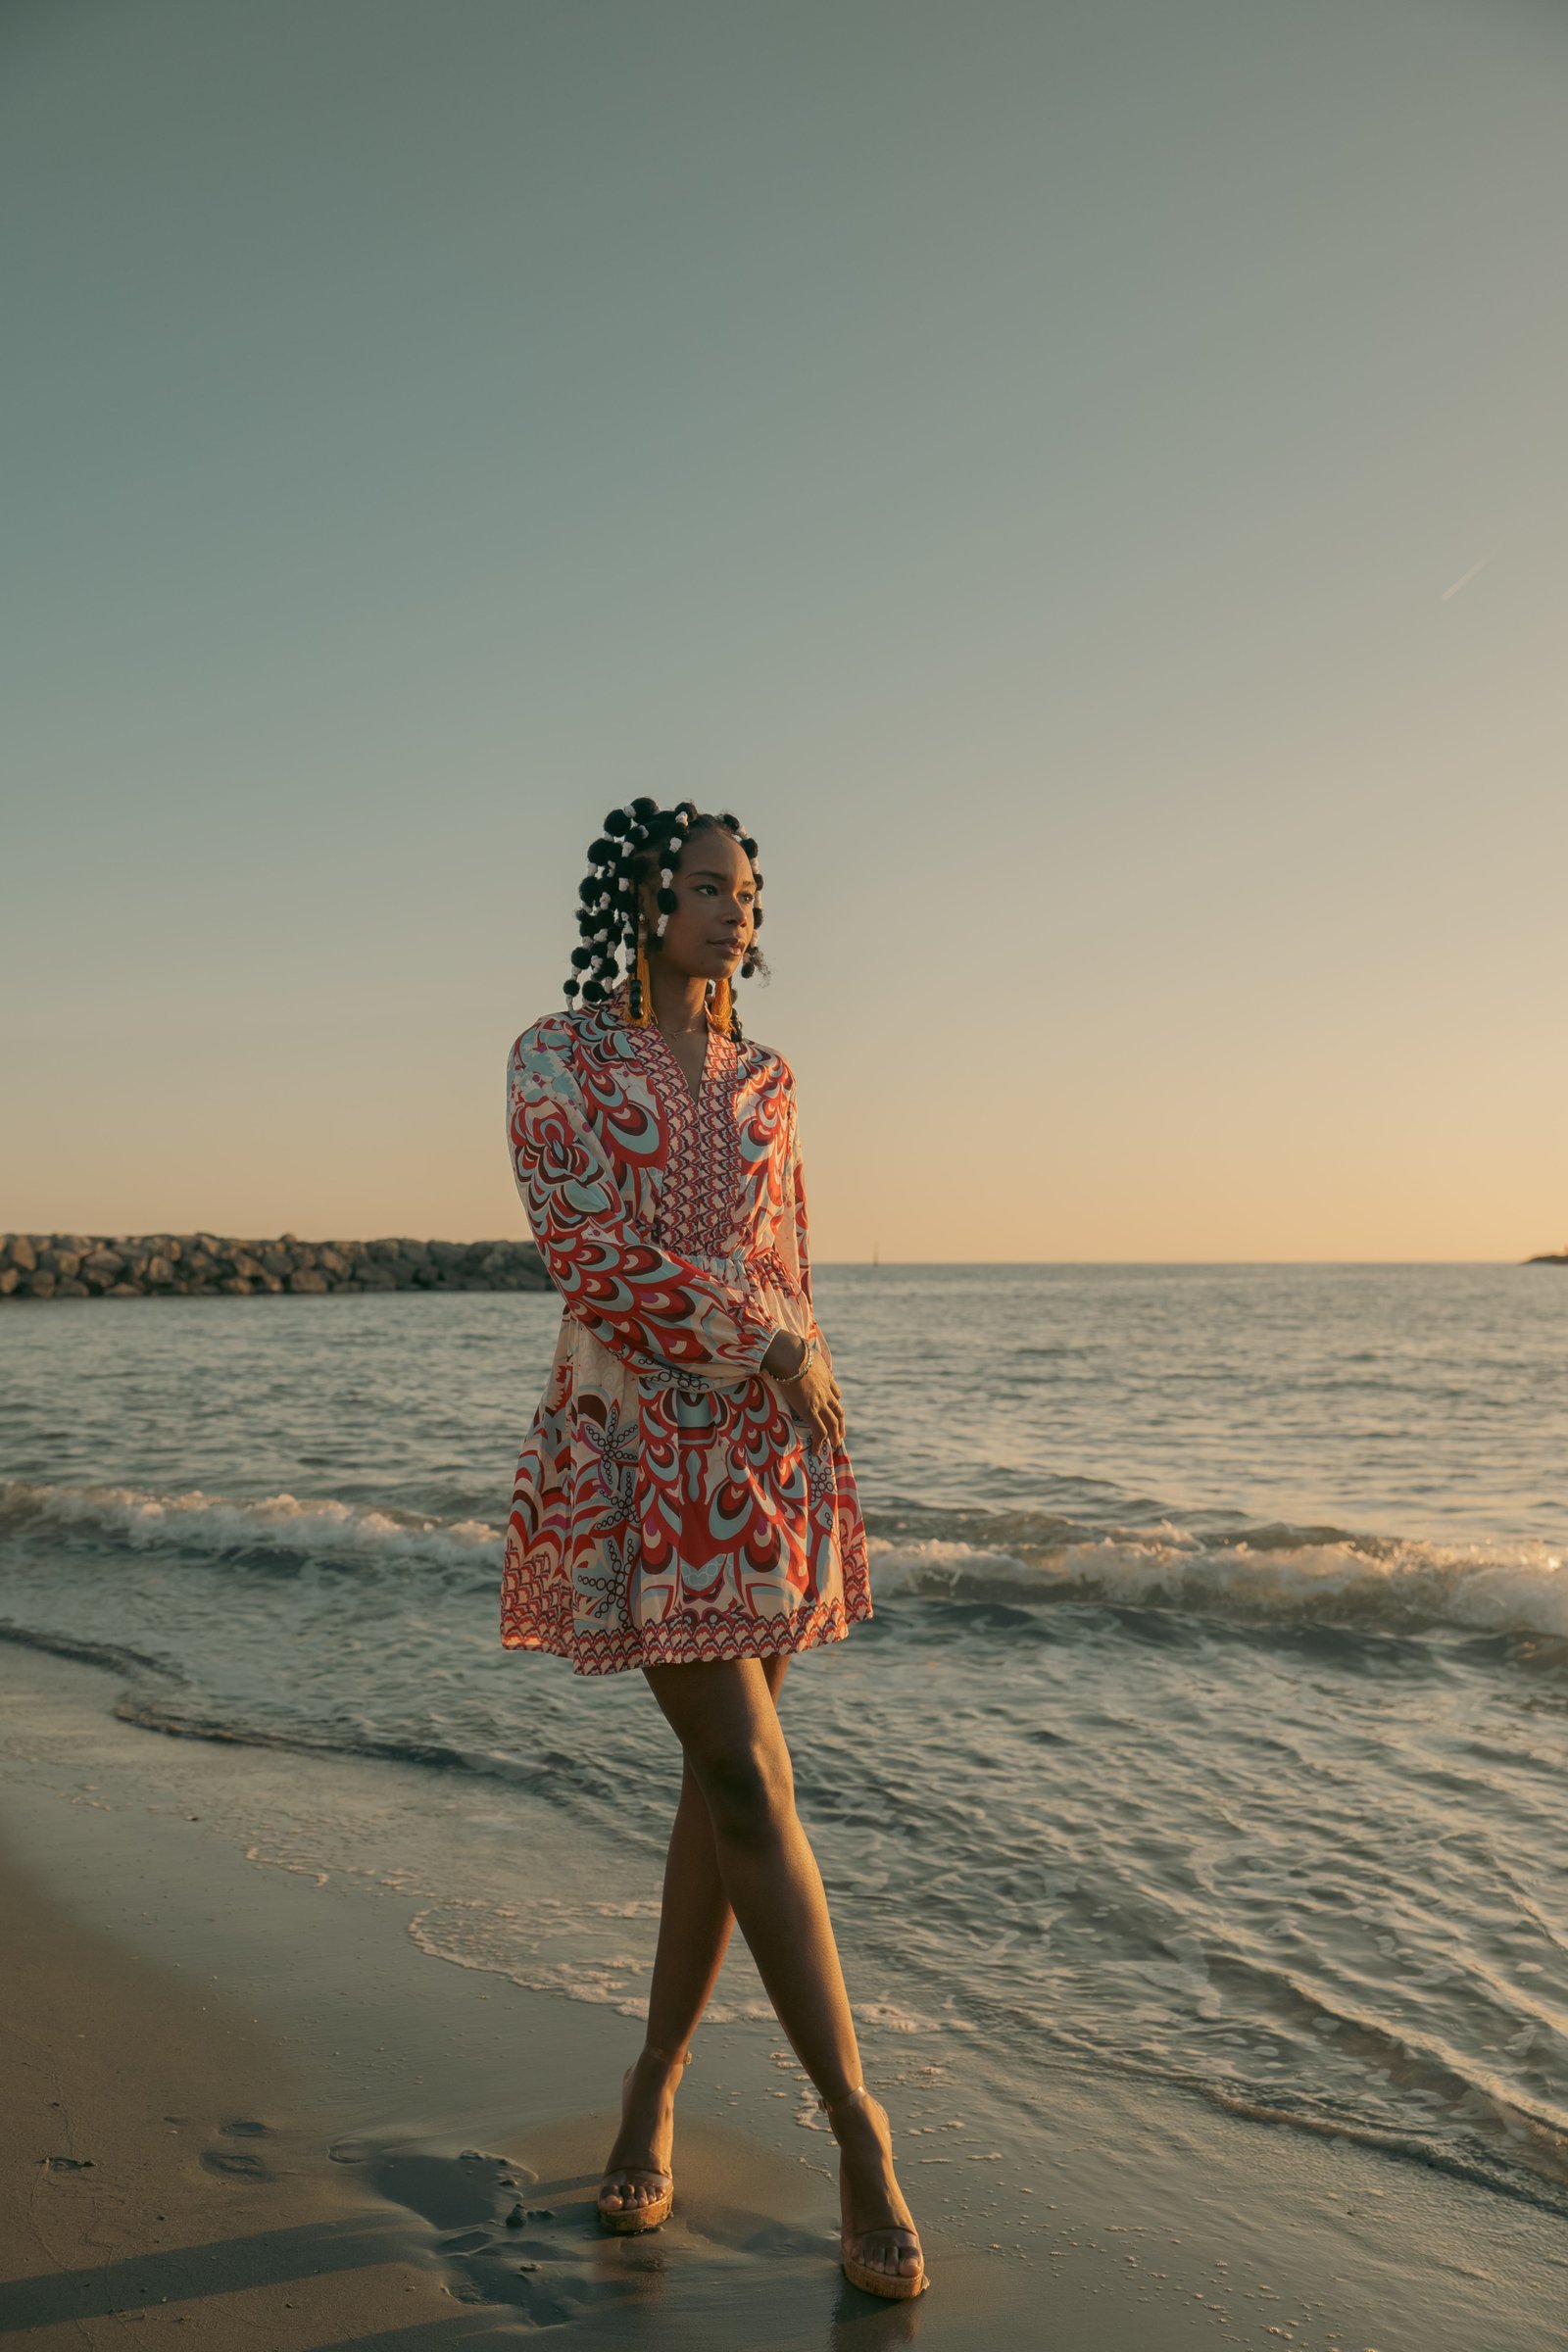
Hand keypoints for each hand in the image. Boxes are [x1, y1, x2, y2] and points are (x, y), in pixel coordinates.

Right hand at [762, 1331, 844, 1452]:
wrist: (790, 1356)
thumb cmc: (790, 1349)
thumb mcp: (801, 1348)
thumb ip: (800, 1351)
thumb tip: (789, 1344)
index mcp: (825, 1376)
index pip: (835, 1391)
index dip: (835, 1401)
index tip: (835, 1407)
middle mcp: (826, 1390)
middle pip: (838, 1409)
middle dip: (840, 1423)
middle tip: (841, 1433)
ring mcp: (820, 1401)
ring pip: (833, 1422)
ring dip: (835, 1435)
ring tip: (835, 1445)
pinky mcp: (811, 1410)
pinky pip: (819, 1430)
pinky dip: (820, 1442)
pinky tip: (817, 1450)